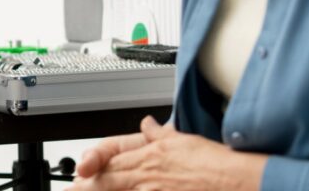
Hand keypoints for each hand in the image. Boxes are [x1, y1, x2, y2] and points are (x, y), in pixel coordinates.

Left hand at [66, 116, 266, 190]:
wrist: (238, 180)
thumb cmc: (215, 164)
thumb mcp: (183, 140)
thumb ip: (159, 134)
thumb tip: (147, 124)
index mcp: (150, 153)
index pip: (110, 156)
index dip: (91, 163)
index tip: (79, 172)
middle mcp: (147, 173)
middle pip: (107, 179)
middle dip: (86, 186)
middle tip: (71, 189)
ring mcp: (154, 190)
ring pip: (119, 190)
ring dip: (100, 190)